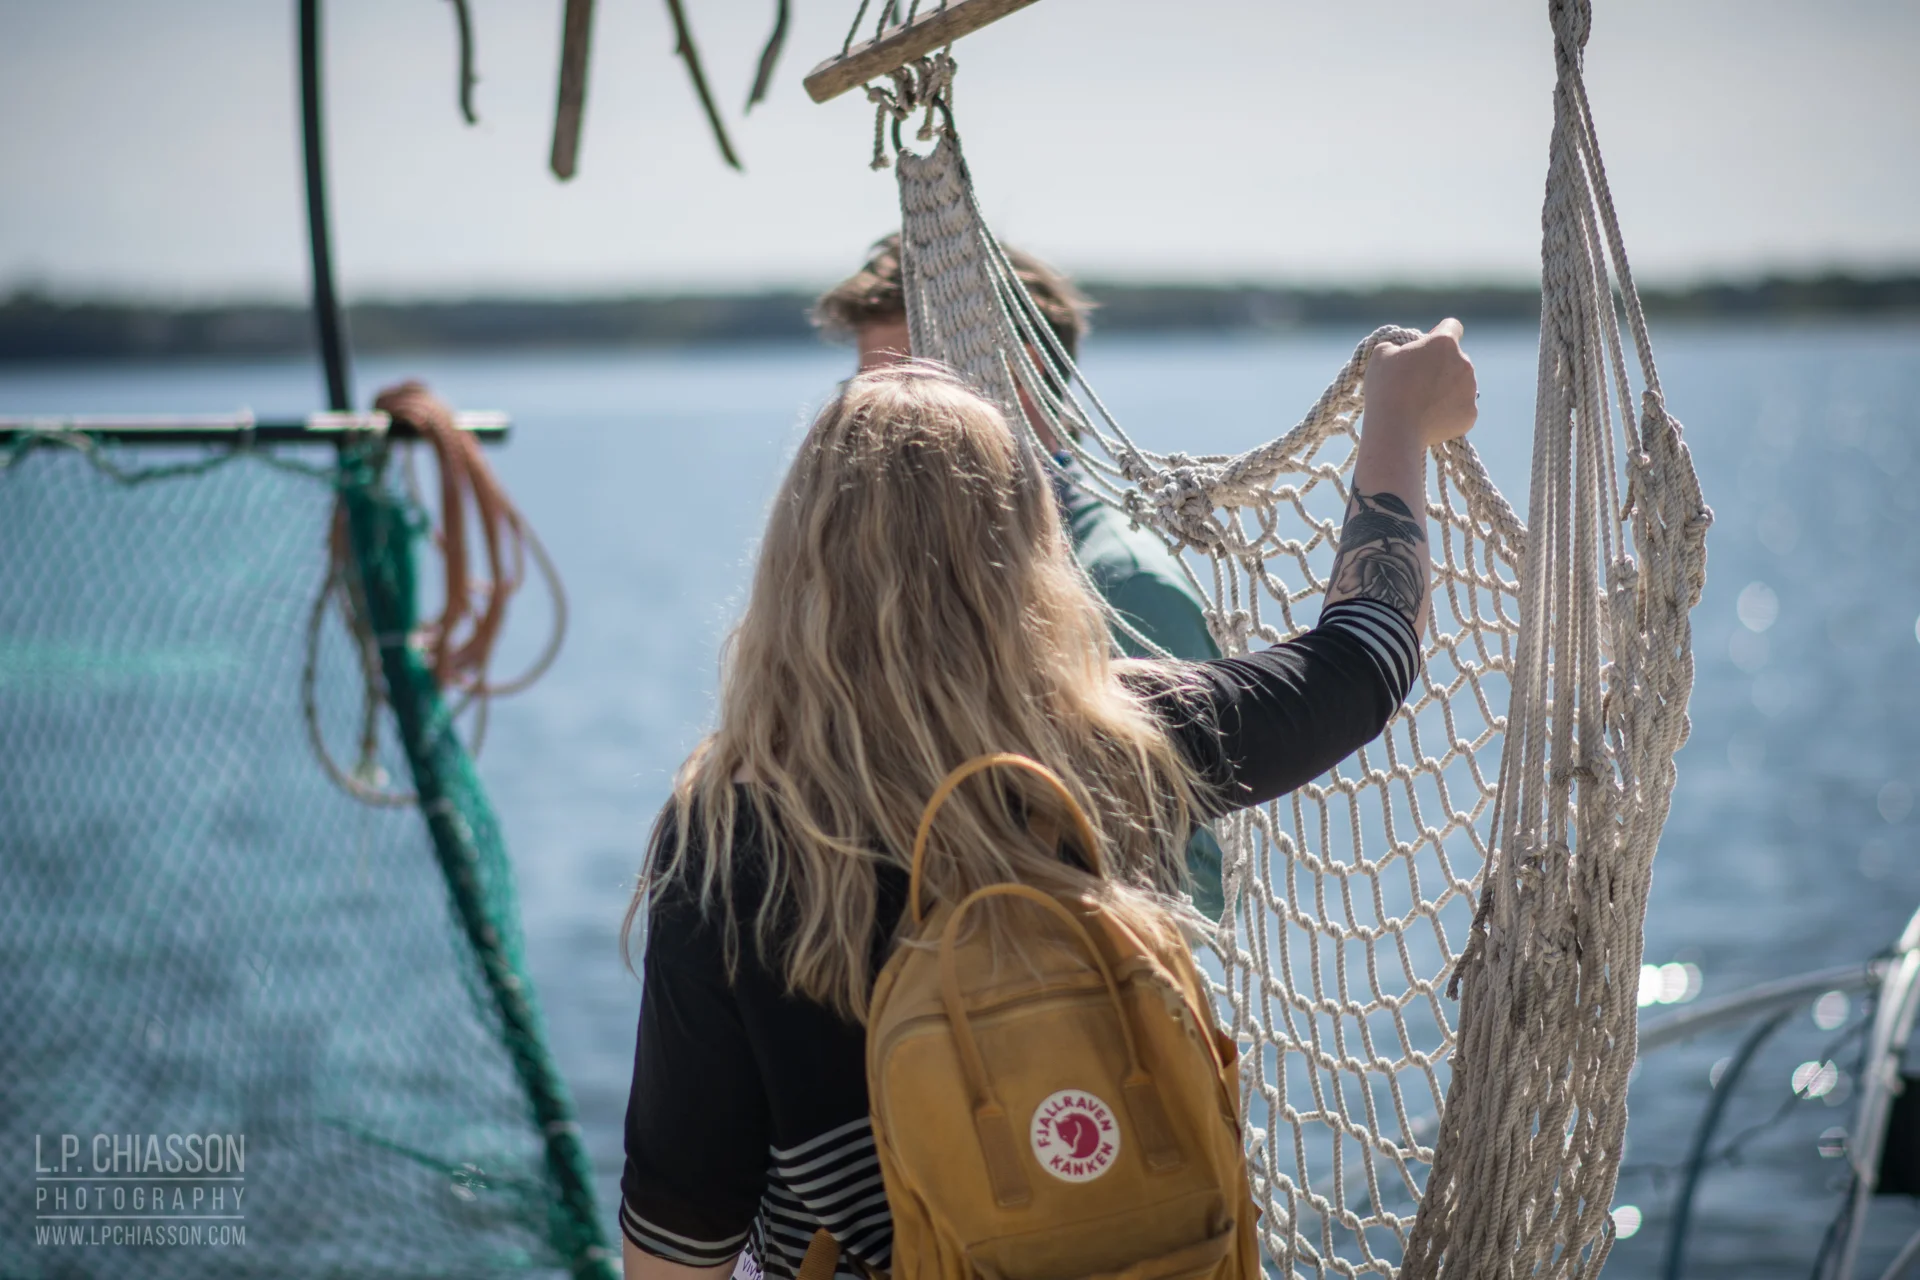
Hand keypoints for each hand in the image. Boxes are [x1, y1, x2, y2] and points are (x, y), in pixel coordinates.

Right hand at [1362, 318, 1477, 447]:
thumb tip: (1402, 349)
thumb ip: (1397, 345)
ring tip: (1422, 403)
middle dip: (1440, 366)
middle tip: (1416, 382)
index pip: (1452, 326)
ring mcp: (1471, 390)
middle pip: (1456, 358)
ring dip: (1446, 388)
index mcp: (1444, 343)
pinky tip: (1430, 418)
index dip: (1438, 334)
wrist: (1396, 431)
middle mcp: (1464, 363)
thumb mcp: (1382, 354)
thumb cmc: (1386, 389)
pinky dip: (1449, 412)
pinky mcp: (1471, 414)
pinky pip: (1462, 408)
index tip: (1426, 348)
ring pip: (1460, 383)